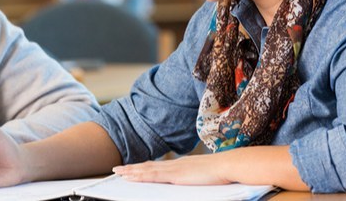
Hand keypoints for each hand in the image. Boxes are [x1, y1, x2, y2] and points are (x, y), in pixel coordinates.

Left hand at [113, 154, 230, 185]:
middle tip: (117, 170)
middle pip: (148, 166)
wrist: (228, 165)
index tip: (132, 168)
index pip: (157, 166)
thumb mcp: (204, 175)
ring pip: (147, 170)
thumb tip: (191, 181)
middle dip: (132, 168)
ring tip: (118, 173)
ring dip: (131, 171)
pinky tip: (132, 177)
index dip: (143, 167)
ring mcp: (174, 169)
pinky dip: (140, 175)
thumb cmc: (221, 172)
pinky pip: (153, 175)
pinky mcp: (175, 175)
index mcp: (181, 165)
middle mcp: (174, 165)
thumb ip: (194, 177)